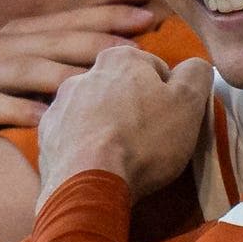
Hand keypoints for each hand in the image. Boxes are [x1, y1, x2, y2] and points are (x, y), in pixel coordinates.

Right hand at [0, 5, 164, 142]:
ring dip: (65, 76)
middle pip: (52, 40)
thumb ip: (65, 65)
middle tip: (134, 55)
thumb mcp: (29, 82)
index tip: (148, 18)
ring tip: (100, 86)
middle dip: (95, 43)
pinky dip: (23, 111)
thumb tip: (125, 59)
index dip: (107, 15)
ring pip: (26, 69)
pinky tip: (50, 120)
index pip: (68, 19)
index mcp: (17, 36)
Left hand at [34, 47, 213, 205]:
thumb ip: (196, 74)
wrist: (87, 183)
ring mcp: (59, 104)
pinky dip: (85, 145)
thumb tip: (195, 66)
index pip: (155, 69)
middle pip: (122, 89)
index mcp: (119, 58)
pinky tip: (97, 163)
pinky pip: (72, 135)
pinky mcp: (46, 135)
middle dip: (135, 108)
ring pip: (94, 111)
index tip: (171, 120)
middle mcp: (83, 73)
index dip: (169, 95)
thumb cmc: (144, 140)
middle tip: (149, 140)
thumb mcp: (188, 103)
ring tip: (122, 156)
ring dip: (108, 126)